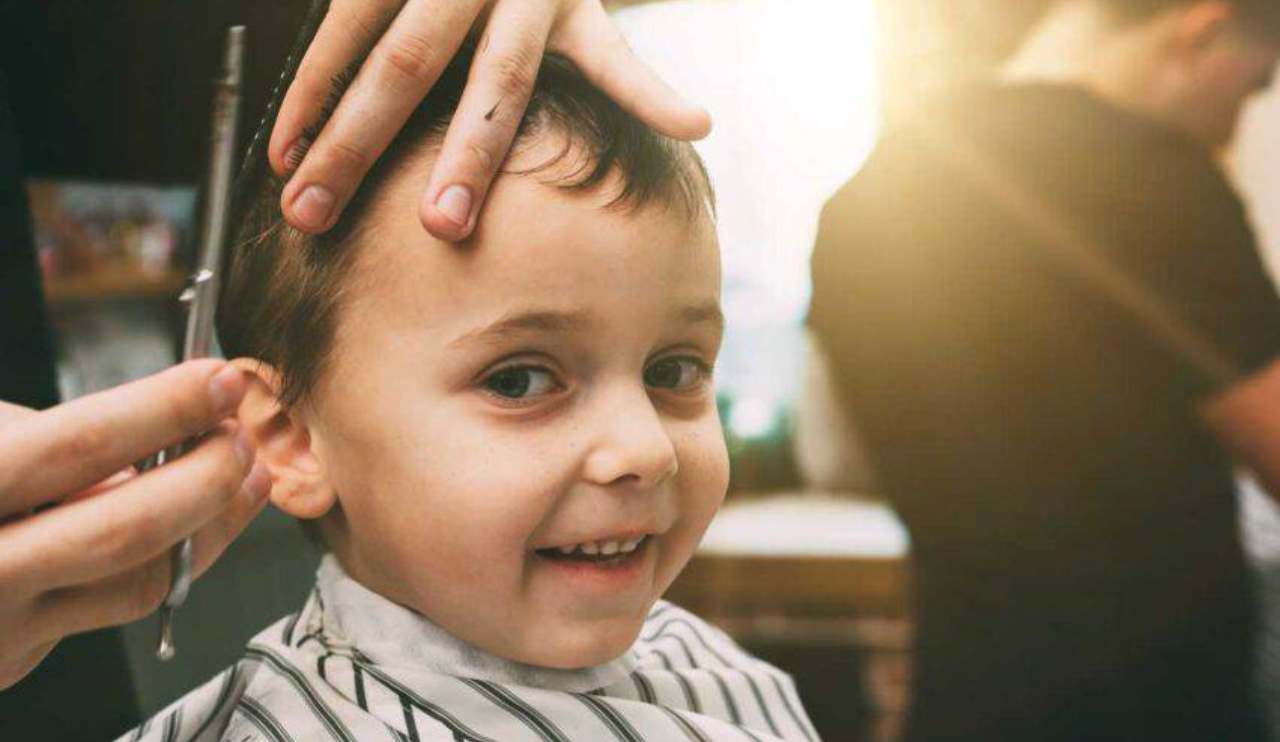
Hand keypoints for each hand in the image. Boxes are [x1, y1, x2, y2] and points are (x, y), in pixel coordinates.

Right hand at [0, 360, 268, 689]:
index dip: (163, 408)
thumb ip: (55, 444)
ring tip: (246, 476)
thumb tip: (166, 442)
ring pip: (140, 584)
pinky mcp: (17, 661)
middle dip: (206, 477)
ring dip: (212, 527)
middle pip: (127, 529)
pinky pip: (113, 608)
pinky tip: (194, 524)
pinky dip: (165, 561)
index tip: (220, 379)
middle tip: (242, 436)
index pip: (80, 445)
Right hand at [269, 0, 710, 240]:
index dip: (476, 153)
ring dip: (329, 131)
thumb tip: (700, 125)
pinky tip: (283, 148)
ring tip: (298, 203)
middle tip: (368, 227)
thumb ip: (632, 77)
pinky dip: (308, 93)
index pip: (508, 86)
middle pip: (428, 75)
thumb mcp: (594, 19)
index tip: (447, 227)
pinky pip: (337, 30)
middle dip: (387, 153)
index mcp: (548, 5)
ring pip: (373, 55)